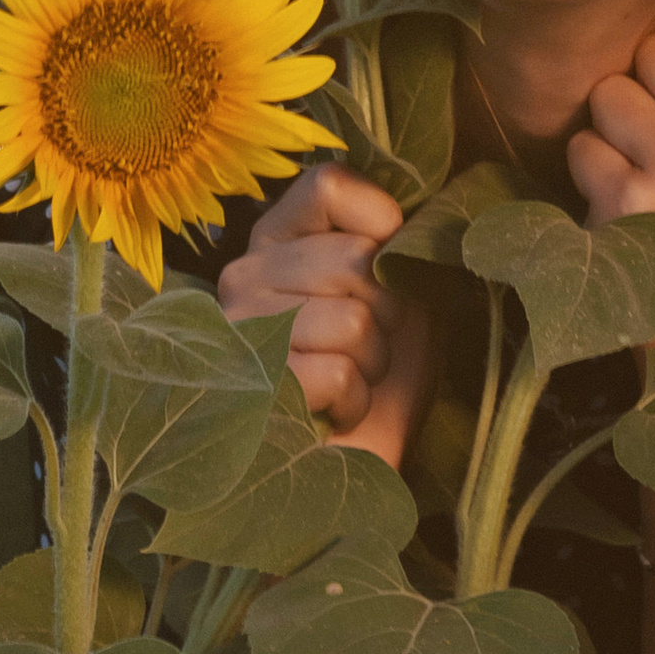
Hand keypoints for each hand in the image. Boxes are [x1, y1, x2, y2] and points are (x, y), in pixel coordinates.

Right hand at [217, 161, 432, 467]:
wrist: (359, 469)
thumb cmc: (383, 374)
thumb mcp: (403, 294)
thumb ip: (399, 245)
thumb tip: (415, 217)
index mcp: (278, 237)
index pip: (328, 184)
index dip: (382, 224)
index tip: (389, 269)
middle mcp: (244, 274)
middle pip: (354, 260)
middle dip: (389, 314)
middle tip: (370, 347)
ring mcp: (240, 330)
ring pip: (351, 320)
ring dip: (373, 362)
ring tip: (352, 380)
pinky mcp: (251, 386)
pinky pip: (337, 372)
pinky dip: (355, 400)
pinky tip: (333, 412)